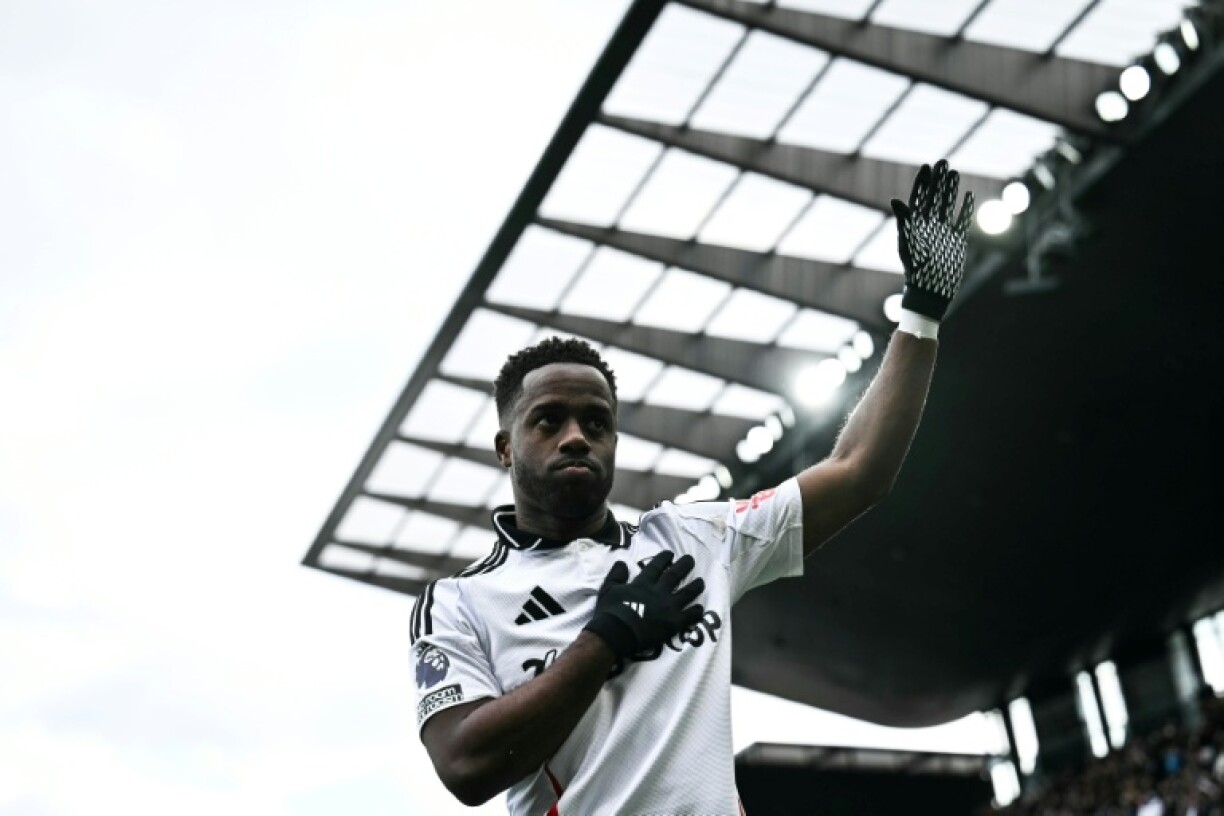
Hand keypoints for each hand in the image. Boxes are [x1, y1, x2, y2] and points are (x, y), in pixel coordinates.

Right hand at [582, 551, 704, 659]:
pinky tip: (700, 609)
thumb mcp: (608, 589)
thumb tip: (622, 562)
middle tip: (691, 560)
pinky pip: (690, 615)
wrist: (616, 633)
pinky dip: (697, 611)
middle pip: (676, 575)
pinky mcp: (674, 623)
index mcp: (644, 583)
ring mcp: (669, 606)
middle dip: (684, 565)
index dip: (665, 558)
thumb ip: (616, 575)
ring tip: (701, 582)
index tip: (671, 553)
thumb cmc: (610, 612)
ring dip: (696, 586)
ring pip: (688, 593)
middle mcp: (659, 591)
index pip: (657, 566)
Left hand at [890, 159, 974, 321]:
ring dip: (950, 190)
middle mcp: (929, 227)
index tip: (927, 166)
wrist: (930, 291)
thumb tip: (895, 200)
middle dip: (938, 180)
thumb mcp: (907, 243)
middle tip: (943, 161)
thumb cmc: (915, 270)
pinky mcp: (956, 242)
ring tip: (954, 172)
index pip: (919, 198)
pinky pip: (961, 222)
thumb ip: (904, 221)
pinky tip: (969, 196)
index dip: (922, 183)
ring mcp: (943, 233)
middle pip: (934, 198)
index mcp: (915, 226)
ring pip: (947, 206)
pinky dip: (965, 209)